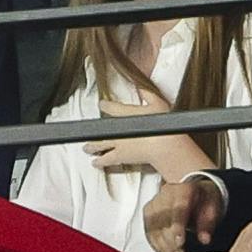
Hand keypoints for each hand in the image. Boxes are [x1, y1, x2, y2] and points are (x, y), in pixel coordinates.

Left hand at [85, 95, 203, 182]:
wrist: (163, 145)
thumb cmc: (163, 126)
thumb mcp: (158, 104)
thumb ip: (148, 95)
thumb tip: (142, 88)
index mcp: (125, 114)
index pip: (110, 107)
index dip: (105, 105)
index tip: (102, 104)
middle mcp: (118, 129)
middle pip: (101, 129)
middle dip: (93, 130)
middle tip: (89, 130)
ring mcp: (117, 144)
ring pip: (99, 145)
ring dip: (91, 146)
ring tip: (87, 148)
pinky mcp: (120, 157)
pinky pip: (106, 160)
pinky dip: (99, 161)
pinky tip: (96, 163)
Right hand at [142, 178, 222, 251]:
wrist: (196, 193)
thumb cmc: (205, 201)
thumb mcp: (213, 208)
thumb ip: (208, 223)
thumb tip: (204, 239)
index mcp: (183, 189)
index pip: (177, 208)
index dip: (177, 226)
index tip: (180, 243)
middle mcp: (166, 194)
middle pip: (162, 218)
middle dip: (170, 241)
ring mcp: (155, 202)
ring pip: (153, 226)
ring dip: (163, 246)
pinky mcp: (149, 213)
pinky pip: (149, 231)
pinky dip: (157, 246)